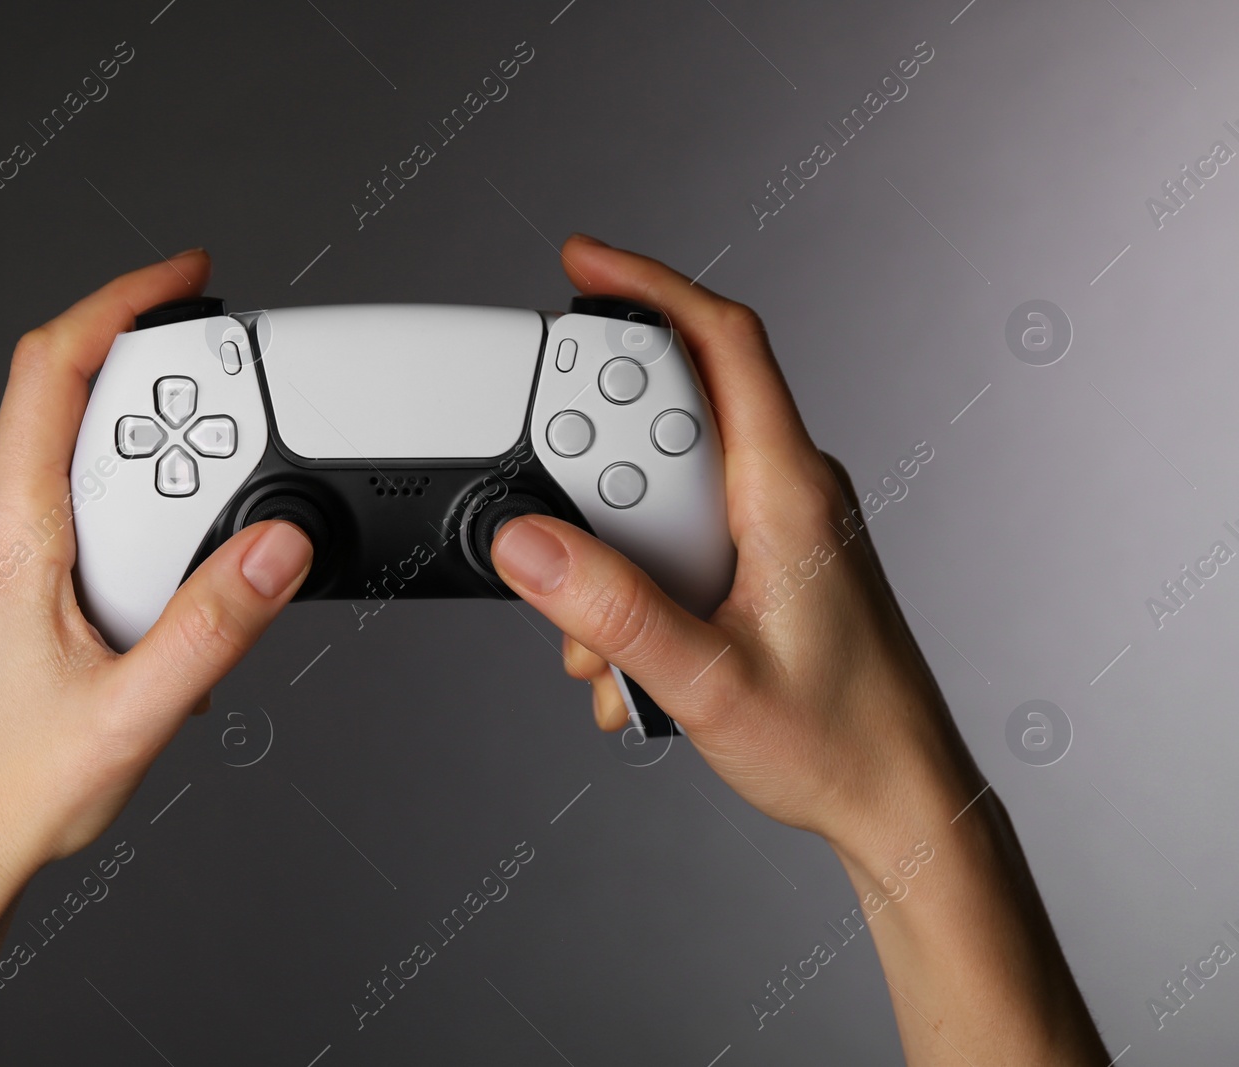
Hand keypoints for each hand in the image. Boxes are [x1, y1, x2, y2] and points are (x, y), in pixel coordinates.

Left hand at [0, 252, 313, 1063]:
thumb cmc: (5, 789)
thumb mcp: (136, 714)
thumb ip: (215, 626)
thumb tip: (278, 548)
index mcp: (4, 530)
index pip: (51, 367)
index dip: (119, 300)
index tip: (182, 272)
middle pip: (81, 406)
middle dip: (171, 411)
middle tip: (238, 452)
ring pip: (77, 459)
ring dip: (154, 477)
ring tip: (199, 559)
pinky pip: (64, 501)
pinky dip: (127, 514)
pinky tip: (159, 588)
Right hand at [490, 235, 1106, 1065]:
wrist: (899, 803)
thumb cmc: (839, 741)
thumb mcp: (706, 679)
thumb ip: (611, 609)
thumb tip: (530, 543)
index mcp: (788, 490)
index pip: (723, 342)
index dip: (650, 286)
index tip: (582, 264)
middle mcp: (785, 492)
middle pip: (668, 419)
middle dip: (597, 475)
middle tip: (559, 527)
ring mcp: (774, 529)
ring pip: (661, 493)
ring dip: (610, 558)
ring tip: (607, 645)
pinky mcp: (762, 566)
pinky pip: (676, 541)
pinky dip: (634, 590)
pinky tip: (631, 662)